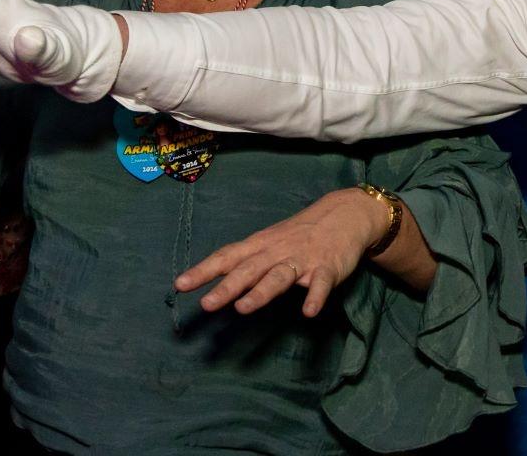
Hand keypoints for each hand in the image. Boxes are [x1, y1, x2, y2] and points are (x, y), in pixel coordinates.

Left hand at [174, 188, 388, 316]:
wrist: (347, 214)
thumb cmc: (301, 233)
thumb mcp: (271, 241)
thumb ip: (248, 262)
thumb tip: (216, 283)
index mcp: (262, 245)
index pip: (228, 256)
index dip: (204, 270)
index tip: (180, 285)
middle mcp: (278, 251)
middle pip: (249, 269)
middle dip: (227, 287)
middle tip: (206, 305)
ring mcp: (304, 259)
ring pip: (279, 276)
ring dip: (261, 292)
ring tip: (243, 308)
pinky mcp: (328, 268)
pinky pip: (321, 284)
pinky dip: (315, 297)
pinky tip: (309, 312)